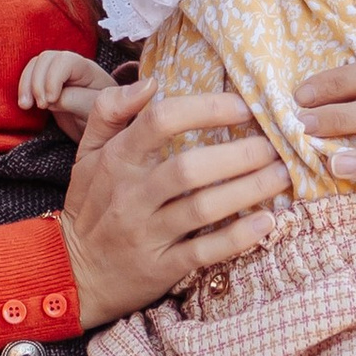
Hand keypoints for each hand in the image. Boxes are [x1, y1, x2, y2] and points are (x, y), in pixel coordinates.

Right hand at [20, 48, 114, 128]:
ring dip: (26, 84)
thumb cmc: (105, 122)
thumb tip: (52, 98)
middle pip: (47, 58)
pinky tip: (25, 106)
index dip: (53, 78)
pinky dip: (23, 89)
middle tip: (41, 106)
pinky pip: (30, 77)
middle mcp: (73, 68)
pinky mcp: (47, 85)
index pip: (66, 61)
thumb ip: (76, 100)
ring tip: (26, 106)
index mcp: (89, 70)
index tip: (51, 101)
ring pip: (35, 64)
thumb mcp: (95, 112)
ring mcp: (59, 74)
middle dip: (37, 81)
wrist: (102, 133)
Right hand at [57, 80, 287, 327]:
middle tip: (275, 145)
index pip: (160, 121)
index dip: (206, 109)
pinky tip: (268, 222)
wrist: (73, 273)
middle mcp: (130, 196)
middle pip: (189, 168)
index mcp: (116, 161)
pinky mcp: (160, 268)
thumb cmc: (90, 206)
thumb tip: (149, 81)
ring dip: (249, 190)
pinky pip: (204, 251)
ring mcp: (146, 234)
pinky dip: (239, 237)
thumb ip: (110, 112)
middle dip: (239, 154)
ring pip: (203, 209)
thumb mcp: (87, 155)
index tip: (243, 106)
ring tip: (282, 175)